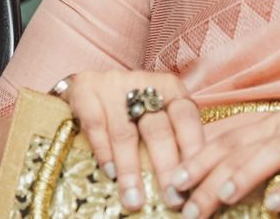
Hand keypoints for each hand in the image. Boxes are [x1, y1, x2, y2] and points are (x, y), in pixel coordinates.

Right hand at [60, 70, 203, 210]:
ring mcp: (111, 84)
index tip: (195, 182)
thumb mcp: (158, 114)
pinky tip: (110, 173)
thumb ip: (175, 140)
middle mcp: (141, 81)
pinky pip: (95, 125)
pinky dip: (104, 152)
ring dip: (130, 170)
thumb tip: (194, 183)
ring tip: (135, 198)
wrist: (89, 84)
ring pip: (124, 132)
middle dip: (165, 167)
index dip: (192, 150)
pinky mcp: (84, 89)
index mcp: (169, 87)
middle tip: (171, 198)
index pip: (186, 118)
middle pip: (157, 128)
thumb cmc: (132, 107)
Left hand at [172, 108, 279, 217]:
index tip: (173, 185)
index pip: (223, 138)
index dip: (195, 159)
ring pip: (272, 152)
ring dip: (244, 174)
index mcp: (269, 123)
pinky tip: (274, 204)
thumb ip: (250, 149)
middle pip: (239, 147)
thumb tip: (206, 165)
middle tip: (187, 206)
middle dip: (208, 175)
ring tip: (222, 197)